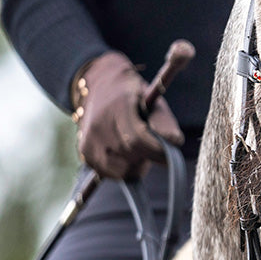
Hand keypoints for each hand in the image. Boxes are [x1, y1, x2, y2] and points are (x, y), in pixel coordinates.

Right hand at [72, 51, 183, 179]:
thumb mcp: (152, 99)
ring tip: (138, 148)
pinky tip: (125, 153)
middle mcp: (99, 124)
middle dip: (148, 156)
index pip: (138, 138)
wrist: (100, 87)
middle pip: (131, 154)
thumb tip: (174, 142)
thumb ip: (163, 121)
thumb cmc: (134, 95)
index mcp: (117, 106)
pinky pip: (111, 173)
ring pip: (122, 169)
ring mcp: (89, 140)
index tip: (170, 156)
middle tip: (155, 149)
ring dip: (136, 164)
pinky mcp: (86, 153)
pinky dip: (124, 168)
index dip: (157, 151)